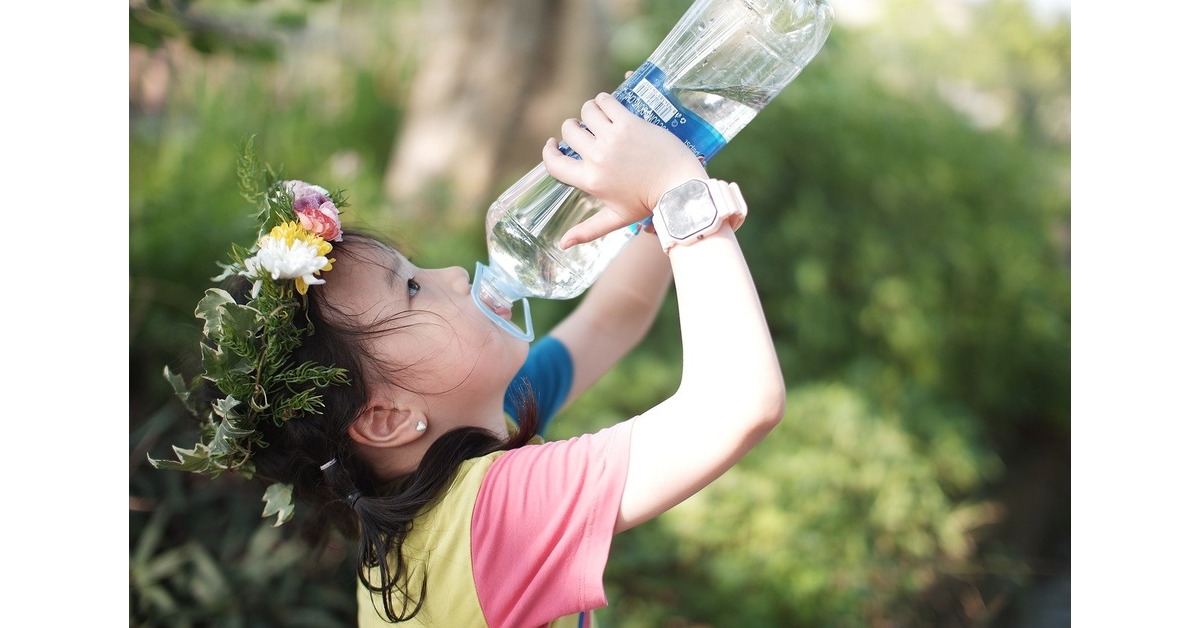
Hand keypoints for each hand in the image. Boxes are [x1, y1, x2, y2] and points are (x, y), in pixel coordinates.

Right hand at [542, 92, 707, 248]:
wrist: (679, 187)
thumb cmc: (648, 204)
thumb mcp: (616, 218)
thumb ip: (587, 231)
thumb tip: (562, 245)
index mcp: (591, 181)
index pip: (553, 163)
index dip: (548, 151)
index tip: (552, 144)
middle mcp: (598, 158)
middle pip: (569, 131)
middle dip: (573, 128)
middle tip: (586, 130)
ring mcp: (613, 139)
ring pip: (585, 111)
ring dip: (589, 112)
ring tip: (598, 117)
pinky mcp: (629, 123)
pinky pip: (605, 102)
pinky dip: (603, 101)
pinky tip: (608, 106)